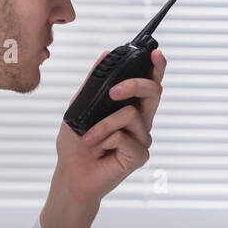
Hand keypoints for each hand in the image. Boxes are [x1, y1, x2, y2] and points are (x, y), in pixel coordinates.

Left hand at [41, 49, 165, 227]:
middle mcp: (141, 121)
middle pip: (153, 91)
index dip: (156, 67)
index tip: (156, 53)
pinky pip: (124, 137)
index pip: (149, 83)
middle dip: (134, 84)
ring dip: (104, 125)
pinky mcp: (140, 155)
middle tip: (114, 92)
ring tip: (89, 138)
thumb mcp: (80, 106)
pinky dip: (105, 140)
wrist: (70, 173)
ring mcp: (142, 138)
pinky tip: (99, 151)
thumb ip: (93, 83)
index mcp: (131, 107)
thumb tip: (105, 55)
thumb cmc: (76, 143)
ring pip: (131, 114)